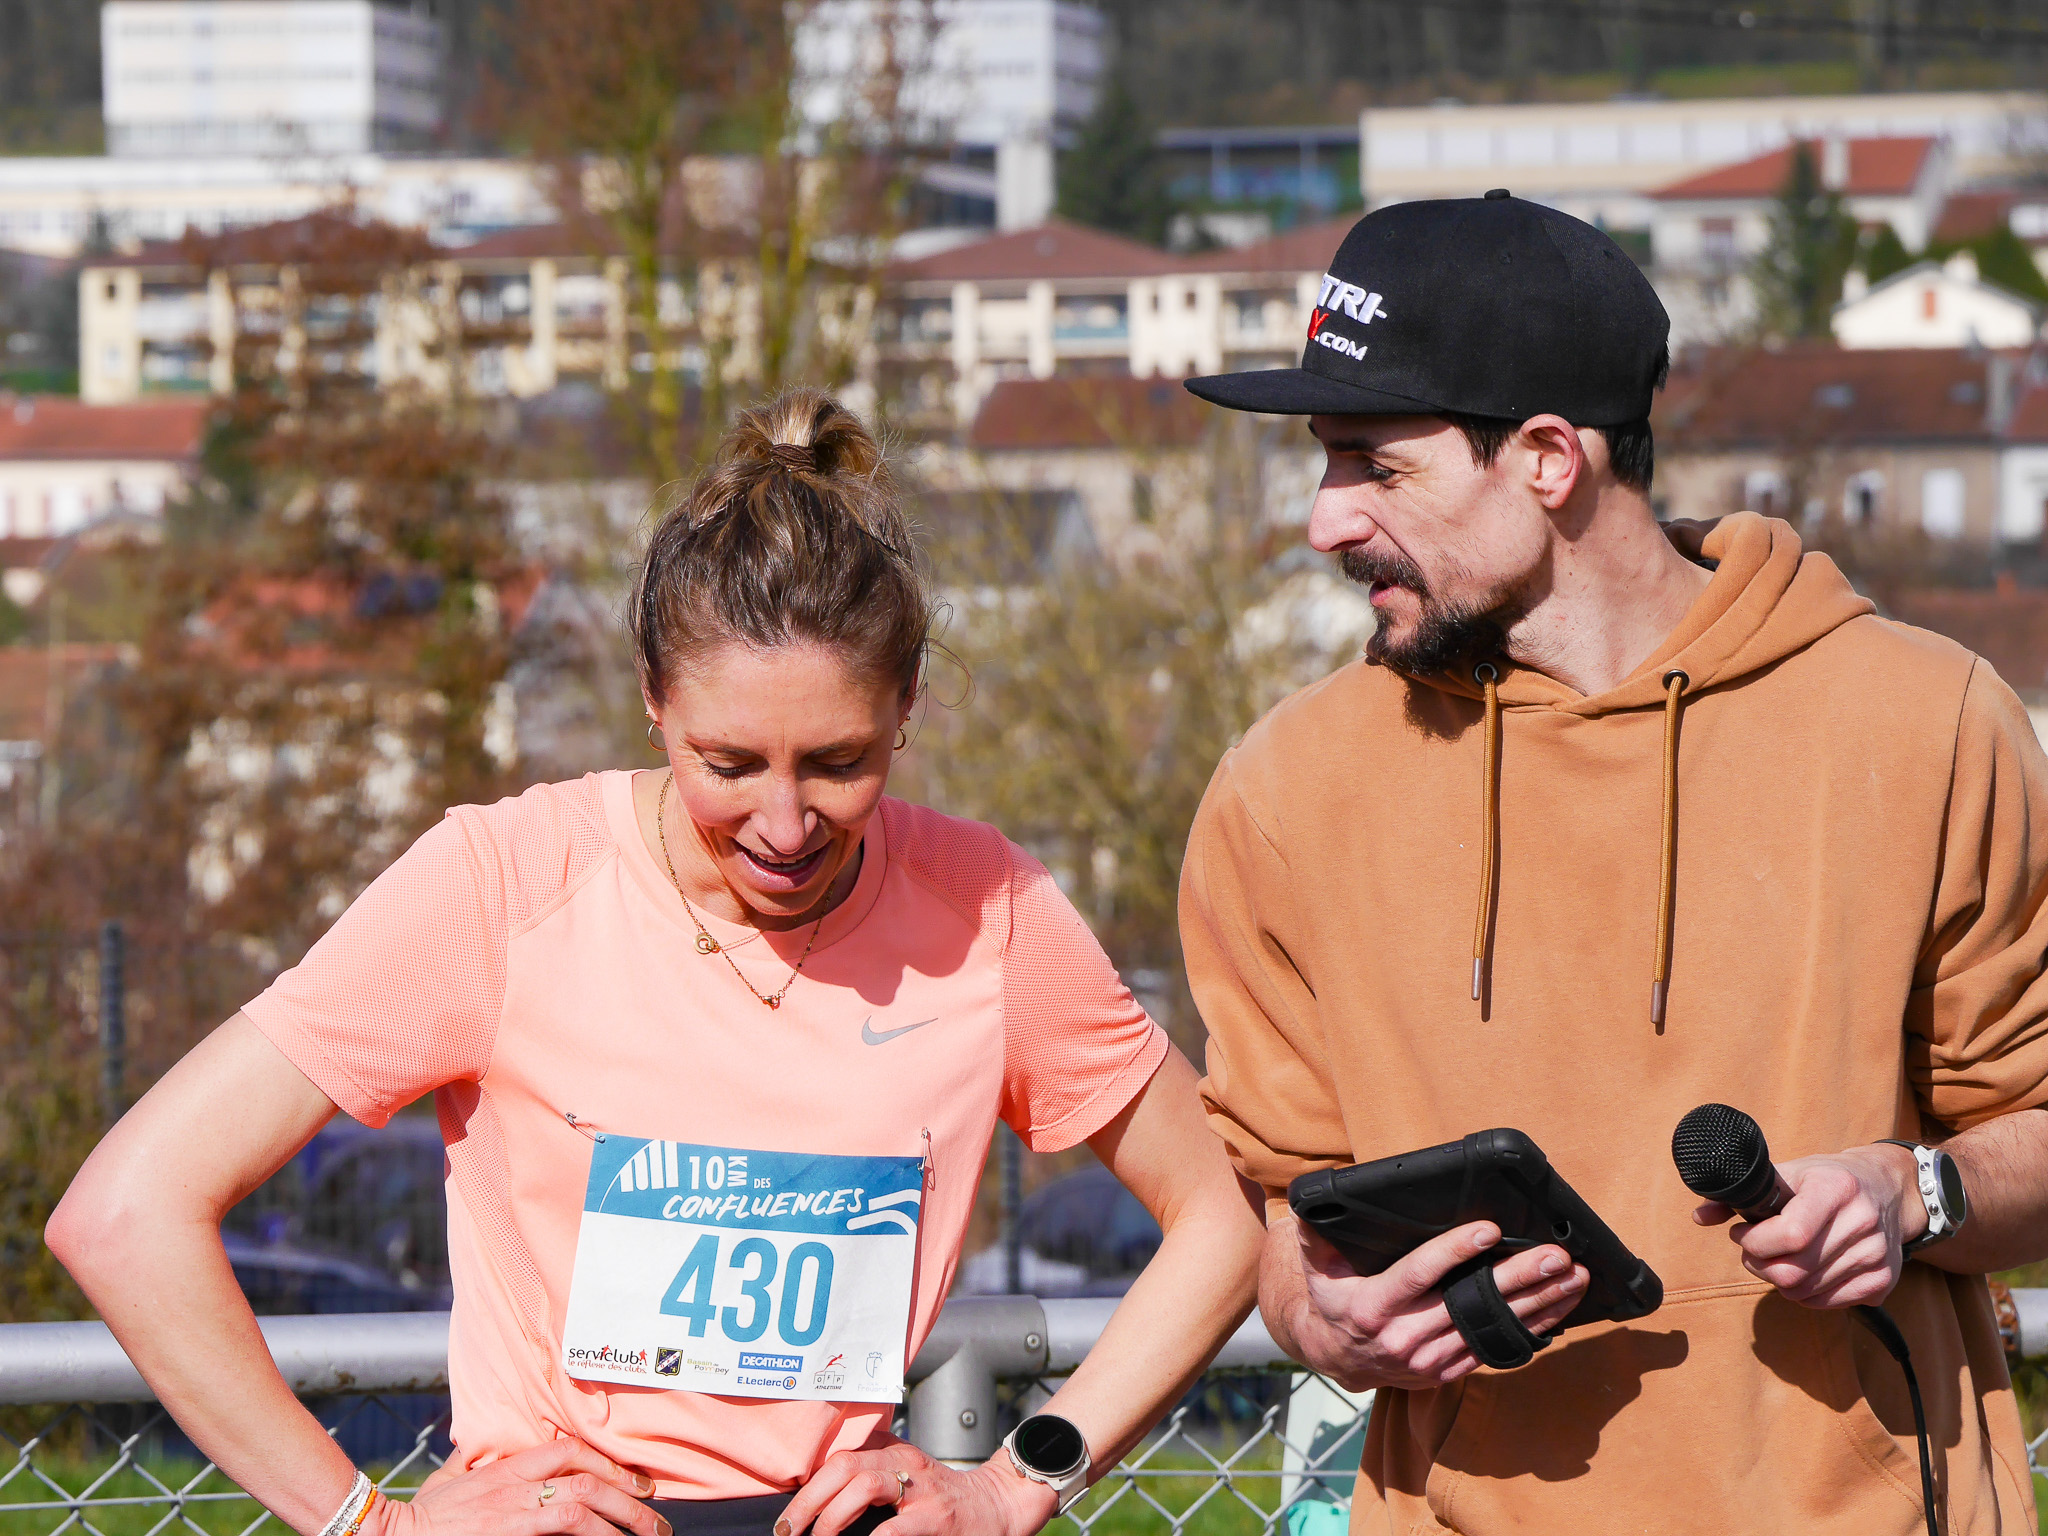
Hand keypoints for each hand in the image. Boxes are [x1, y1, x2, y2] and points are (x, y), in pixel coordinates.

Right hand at [368, 1442, 667, 1535]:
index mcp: (508, 1467)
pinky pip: (562, 1532)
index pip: (570, 1449)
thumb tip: (475, 1450)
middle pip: (587, 1478)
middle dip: (629, 1497)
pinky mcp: (510, 1535)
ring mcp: (514, 1512)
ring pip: (582, 1506)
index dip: (609, 1462)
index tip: (636, 1480)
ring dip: (620, 1522)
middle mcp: (516, 1485)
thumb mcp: (452, 1479)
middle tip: (657, 1516)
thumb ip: (473, 1463)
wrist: (390, 1533)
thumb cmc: (421, 1514)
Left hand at [780, 1442, 1056, 1535]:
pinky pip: (892, 1528)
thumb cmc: (942, 1500)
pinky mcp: (934, 1518)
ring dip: (830, 1517)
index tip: (786, 1520)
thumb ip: (870, 1478)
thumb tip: (816, 1505)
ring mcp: (920, 1490)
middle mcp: (903, 1463)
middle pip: (842, 1466)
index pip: (838, 1459)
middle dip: (807, 1502)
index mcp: (892, 1453)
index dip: (805, 1489)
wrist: (998, 1507)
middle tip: (787, 1532)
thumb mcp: (907, 1476)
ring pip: (863, 1485)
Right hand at [1288, 1220, 1585, 1390]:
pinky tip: (1560, 1306)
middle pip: (1469, 1303)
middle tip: (1554, 1255)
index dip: (1454, 1252)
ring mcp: (1430, 1359)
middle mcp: (1404, 1338)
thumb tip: (1311, 1200)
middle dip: (1517, 1278)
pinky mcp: (1450, 1370)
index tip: (1488, 1230)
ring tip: (1572, 1277)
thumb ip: (1315, 1233)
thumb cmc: (1332, 1296)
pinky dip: (1533, 1327)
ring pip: (1492, 1328)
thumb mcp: (1316, 1265)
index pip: (1419, 1275)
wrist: (1336, 1356)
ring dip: (1538, 1303)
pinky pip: (1497, 1347)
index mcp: (1373, 1307)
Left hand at [1692, 1144, 1915, 1308]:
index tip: (1742, 1232)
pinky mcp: (1884, 1281)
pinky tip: (1802, 1269)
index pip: (1790, 1235)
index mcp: (1836, 1188)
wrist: (1885, 1189)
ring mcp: (1877, 1255)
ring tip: (1777, 1257)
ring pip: (1806, 1292)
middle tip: (1754, 1250)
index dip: (1755, 1241)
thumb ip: (1740, 1195)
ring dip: (1779, 1280)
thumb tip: (1700, 1217)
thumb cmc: (1824, 1180)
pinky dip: (1805, 1293)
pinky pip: (1828, 1303)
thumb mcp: (1785, 1174)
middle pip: (1794, 1271)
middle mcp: (1862, 1222)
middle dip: (1758, 1265)